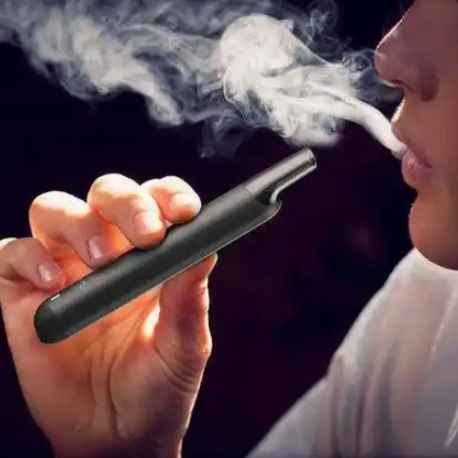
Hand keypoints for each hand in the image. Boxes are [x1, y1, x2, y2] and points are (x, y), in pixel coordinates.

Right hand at [0, 174, 217, 457]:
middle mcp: (108, 251)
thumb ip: (190, 297)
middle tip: (146, 235)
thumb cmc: (158, 386)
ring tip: (101, 262)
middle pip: (107, 192)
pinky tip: (54, 282)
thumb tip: (204, 247)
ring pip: (55, 209)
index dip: (169, 195)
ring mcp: (65, 268)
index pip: (158, 200)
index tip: (185, 212)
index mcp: (152, 255)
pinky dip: (29, 257)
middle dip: (126, 202)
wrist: (117, 436)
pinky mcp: (25, 294)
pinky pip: (13, 253)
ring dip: (79, 224)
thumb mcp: (184, 344)